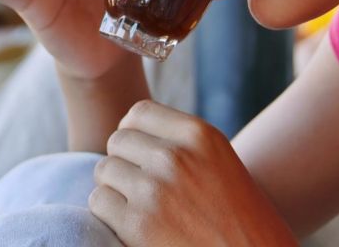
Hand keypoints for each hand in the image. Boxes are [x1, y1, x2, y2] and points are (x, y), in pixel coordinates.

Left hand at [89, 100, 297, 246]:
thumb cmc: (239, 218)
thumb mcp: (219, 162)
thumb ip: (180, 143)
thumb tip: (127, 128)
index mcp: (200, 135)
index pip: (139, 112)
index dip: (132, 131)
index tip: (138, 151)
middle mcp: (176, 157)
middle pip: (118, 140)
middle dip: (124, 162)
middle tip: (141, 186)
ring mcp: (154, 190)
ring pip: (104, 169)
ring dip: (115, 188)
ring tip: (140, 206)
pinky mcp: (137, 225)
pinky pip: (99, 202)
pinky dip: (109, 214)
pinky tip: (133, 225)